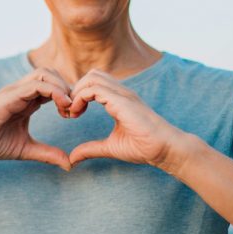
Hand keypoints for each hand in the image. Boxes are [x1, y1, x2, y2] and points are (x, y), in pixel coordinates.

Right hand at [0, 68, 73, 170]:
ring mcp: (15, 91)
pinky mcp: (10, 95)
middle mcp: (22, 91)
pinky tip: (62, 107)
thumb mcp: (26, 149)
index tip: (75, 115)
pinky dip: (54, 91)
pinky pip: (37, 84)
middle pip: (52, 73)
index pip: (53, 85)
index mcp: (26, 100)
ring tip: (69, 108)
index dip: (68, 96)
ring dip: (62, 87)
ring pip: (45, 73)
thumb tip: (69, 164)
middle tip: (74, 109)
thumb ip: (47, 153)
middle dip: (68, 87)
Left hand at [67, 69, 184, 168]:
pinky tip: (77, 113)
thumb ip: (91, 149)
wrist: (164, 149)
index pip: (94, 84)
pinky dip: (80, 97)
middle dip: (75, 90)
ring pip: (91, 77)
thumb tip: (72, 159)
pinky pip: (94, 89)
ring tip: (72, 111)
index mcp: (118, 100)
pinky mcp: (121, 100)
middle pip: (91, 75)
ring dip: (76, 92)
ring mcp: (122, 94)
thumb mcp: (110, 147)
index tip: (71, 114)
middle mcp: (120, 93)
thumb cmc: (143, 147)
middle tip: (69, 111)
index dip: (78, 95)